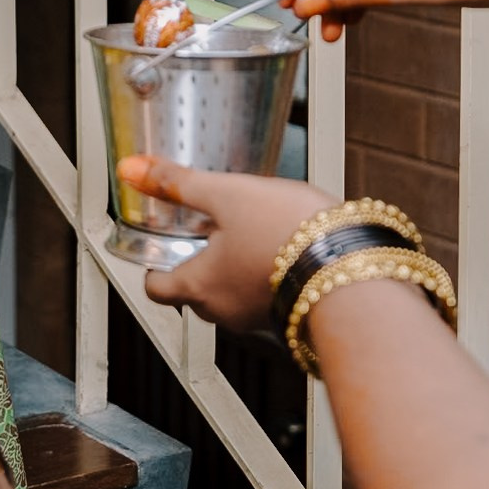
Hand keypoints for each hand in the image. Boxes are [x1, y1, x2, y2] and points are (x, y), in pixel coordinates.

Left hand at [121, 160, 337, 331]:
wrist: (354, 264)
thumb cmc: (289, 234)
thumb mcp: (226, 193)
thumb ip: (178, 183)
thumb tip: (134, 170)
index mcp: (198, 286)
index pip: (156, 288)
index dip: (152, 267)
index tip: (157, 249)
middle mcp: (225, 312)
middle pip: (194, 292)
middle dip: (197, 262)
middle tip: (204, 234)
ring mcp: (259, 317)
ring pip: (231, 294)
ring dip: (233, 268)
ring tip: (247, 233)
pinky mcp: (291, 313)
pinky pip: (265, 295)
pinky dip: (264, 275)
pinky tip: (281, 247)